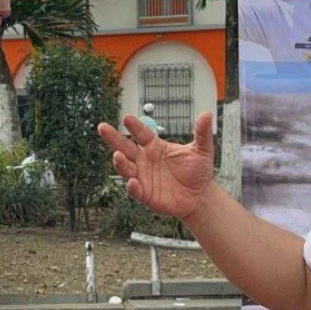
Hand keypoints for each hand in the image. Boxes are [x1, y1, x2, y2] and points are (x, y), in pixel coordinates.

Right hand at [98, 111, 214, 220]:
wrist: (200, 196)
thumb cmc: (197, 171)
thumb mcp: (203, 151)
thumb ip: (202, 133)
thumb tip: (208, 114)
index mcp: (155, 147)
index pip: (142, 134)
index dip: (134, 126)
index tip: (127, 118)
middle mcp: (144, 160)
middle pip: (125, 147)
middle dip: (113, 138)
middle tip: (102, 127)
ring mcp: (143, 177)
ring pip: (126, 168)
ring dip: (120, 163)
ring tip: (117, 156)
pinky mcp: (146, 195)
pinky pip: (136, 190)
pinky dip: (132, 187)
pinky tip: (132, 182)